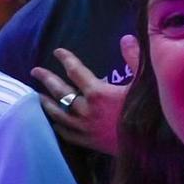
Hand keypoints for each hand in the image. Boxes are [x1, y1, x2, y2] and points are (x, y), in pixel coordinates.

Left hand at [32, 37, 140, 156]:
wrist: (148, 145)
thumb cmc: (148, 111)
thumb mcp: (144, 81)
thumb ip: (134, 58)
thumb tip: (126, 38)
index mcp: (98, 92)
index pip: (76, 71)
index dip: (66, 59)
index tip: (58, 52)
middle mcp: (86, 109)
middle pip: (60, 91)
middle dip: (46, 79)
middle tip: (35, 71)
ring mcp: (84, 126)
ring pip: (58, 113)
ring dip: (46, 102)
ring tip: (37, 95)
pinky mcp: (88, 141)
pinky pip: (66, 132)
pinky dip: (57, 125)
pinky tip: (53, 121)